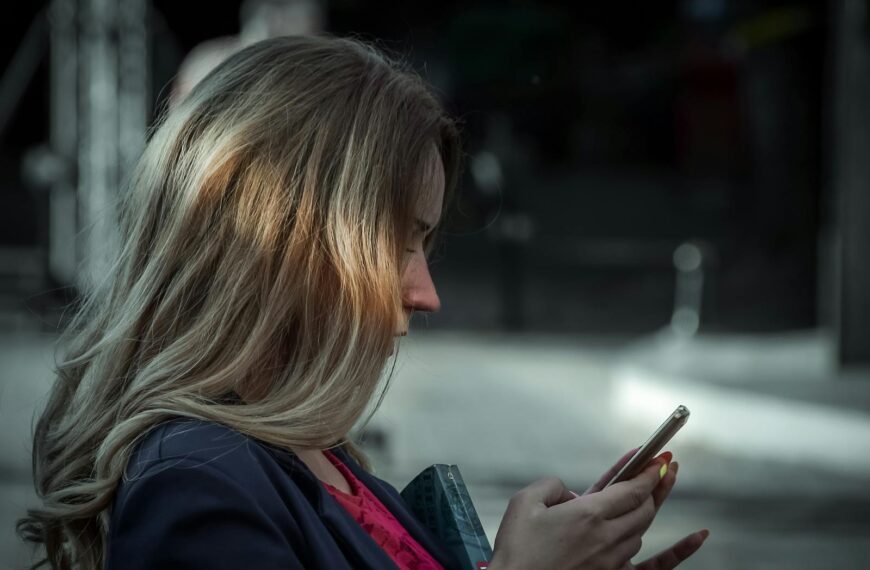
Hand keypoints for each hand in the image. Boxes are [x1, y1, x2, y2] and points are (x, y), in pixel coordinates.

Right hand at [489, 454, 708, 569]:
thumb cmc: (516, 550)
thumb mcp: (524, 502)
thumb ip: (552, 485)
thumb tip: (570, 493)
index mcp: (588, 515)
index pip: (632, 488)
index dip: (648, 470)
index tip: (659, 457)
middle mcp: (606, 537)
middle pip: (644, 508)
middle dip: (654, 485)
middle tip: (661, 467)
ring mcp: (612, 561)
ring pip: (641, 531)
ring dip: (645, 510)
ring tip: (647, 494)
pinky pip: (655, 567)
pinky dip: (681, 551)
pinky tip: (700, 536)